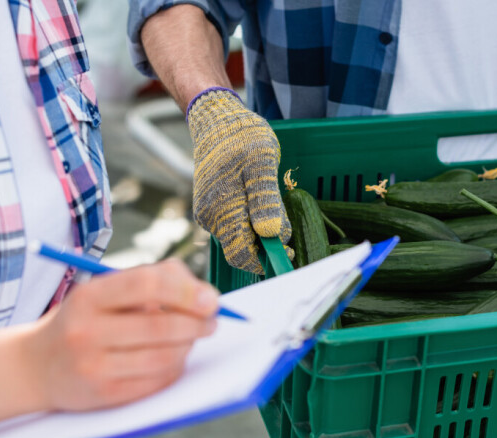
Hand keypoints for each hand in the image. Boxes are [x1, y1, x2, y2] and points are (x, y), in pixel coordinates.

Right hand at [24, 259, 218, 411]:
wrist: (36, 366)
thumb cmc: (86, 320)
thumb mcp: (106, 290)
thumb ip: (154, 279)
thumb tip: (203, 293)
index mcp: (89, 296)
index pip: (147, 284)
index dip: (185, 290)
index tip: (210, 298)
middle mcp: (86, 330)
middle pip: (160, 325)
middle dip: (197, 323)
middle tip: (212, 321)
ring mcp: (93, 366)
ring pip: (163, 357)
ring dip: (188, 346)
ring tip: (192, 338)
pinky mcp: (103, 395)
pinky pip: (155, 381)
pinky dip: (175, 368)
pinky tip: (175, 358)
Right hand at [187, 88, 291, 273]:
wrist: (216, 119)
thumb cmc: (241, 137)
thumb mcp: (262, 163)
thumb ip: (266, 200)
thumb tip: (270, 233)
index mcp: (221, 210)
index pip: (241, 255)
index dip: (265, 259)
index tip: (288, 250)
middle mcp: (210, 218)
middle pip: (240, 248)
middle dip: (264, 245)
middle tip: (287, 228)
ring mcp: (208, 213)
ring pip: (237, 237)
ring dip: (258, 232)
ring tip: (273, 207)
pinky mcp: (210, 208)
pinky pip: (232, 225)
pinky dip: (249, 222)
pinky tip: (260, 202)